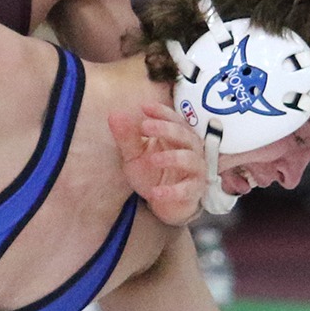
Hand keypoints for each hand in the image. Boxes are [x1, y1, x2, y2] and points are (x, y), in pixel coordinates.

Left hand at [109, 102, 207, 226]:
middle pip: (184, 134)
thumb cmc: (152, 173)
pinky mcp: (194, 191)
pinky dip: (171, 191)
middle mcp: (190, 150)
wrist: (163, 203)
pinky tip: (154, 193)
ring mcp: (195, 170)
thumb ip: (126, 137)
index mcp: (177, 137)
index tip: (144, 107)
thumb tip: (114, 114)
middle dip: (166, 128)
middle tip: (145, 126)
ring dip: (172, 157)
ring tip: (152, 159)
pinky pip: (186, 190)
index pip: (174, 119)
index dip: (162, 112)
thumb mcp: (134, 155)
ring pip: (190, 159)